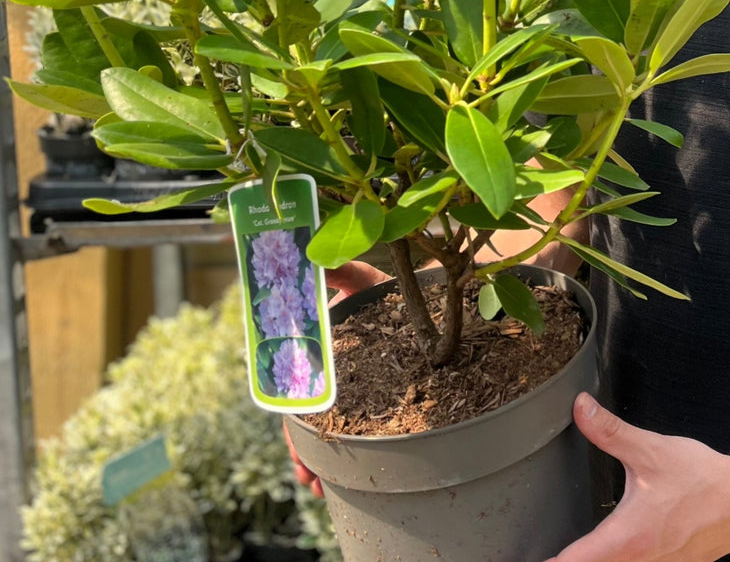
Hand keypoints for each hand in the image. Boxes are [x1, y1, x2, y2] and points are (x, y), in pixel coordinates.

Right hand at [286, 260, 388, 497]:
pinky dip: (340, 455)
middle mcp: (326, 373)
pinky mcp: (365, 396)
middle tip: (309, 478)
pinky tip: (336, 479)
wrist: (412, 294)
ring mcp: (345, 387)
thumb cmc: (381, 286)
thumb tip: (317, 263)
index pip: (297, 393)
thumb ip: (338, 274)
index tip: (299, 450)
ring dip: (318, 460)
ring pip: (325, 429)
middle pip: (308, 418)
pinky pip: (348, 429)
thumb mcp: (358, 280)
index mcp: (318, 351)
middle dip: (304, 451)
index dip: (296, 424)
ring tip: (320, 487)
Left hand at [545, 394, 729, 561]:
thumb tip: (581, 407)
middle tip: (544, 553)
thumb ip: (611, 431)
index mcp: (626, 539)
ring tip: (571, 552)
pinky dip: (618, 560)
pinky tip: (612, 548)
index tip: (531, 558)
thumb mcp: (651, 450)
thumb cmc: (702, 480)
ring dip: (594, 560)